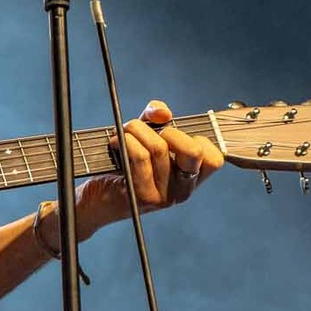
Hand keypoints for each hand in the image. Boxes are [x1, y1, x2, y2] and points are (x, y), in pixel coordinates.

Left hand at [75, 99, 223, 238]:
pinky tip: (115, 142)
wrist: (96, 198)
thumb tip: (163, 112)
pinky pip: (140, 156)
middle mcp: (183, 191)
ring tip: (125, 132)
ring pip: (159, 148)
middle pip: (194, 152)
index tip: (172, 136)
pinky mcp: (143, 196)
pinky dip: (126, 140)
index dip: (196, 138)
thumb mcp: (146, 135)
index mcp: (192, 179)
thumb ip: (157, 116)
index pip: (214, 159)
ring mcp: (165, 196)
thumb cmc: (125, 164)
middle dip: (169, 131)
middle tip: (150, 132)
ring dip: (137, 129)